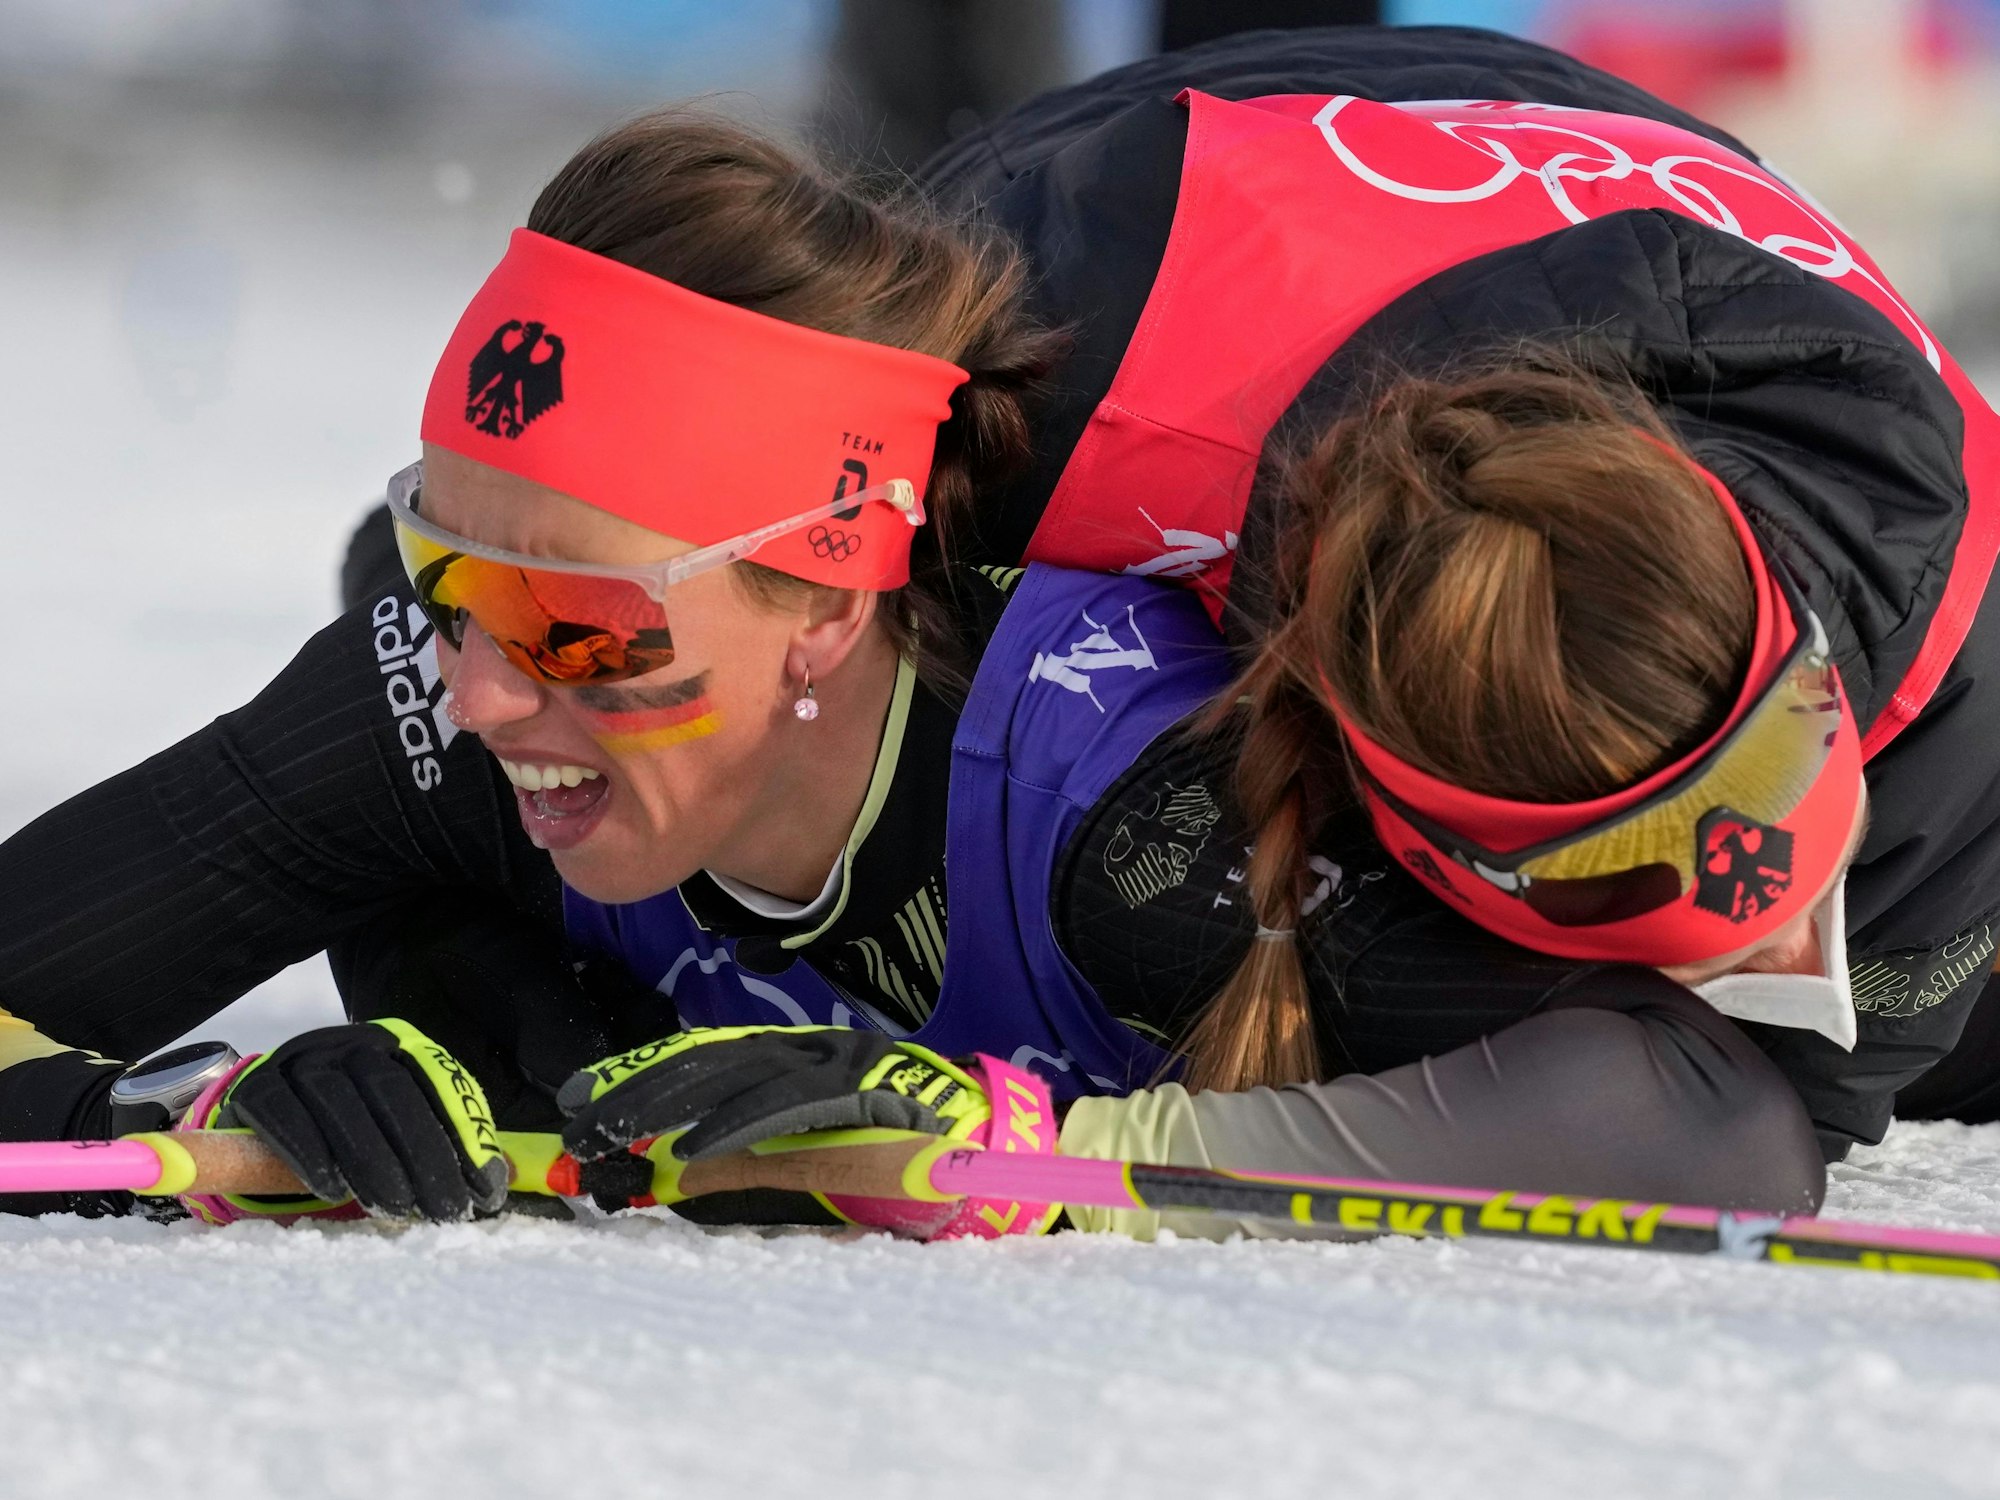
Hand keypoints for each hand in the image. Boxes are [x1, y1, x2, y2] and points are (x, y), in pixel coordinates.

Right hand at [192, 1020, 508, 1222]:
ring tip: (394, 1208)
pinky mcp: (258, 1085)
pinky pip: (283, 1113)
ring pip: (340, 1103)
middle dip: (424, 1155)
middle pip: (392, 1092)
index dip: (466, 1138)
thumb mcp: (396, 1126)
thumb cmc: (347, 1126)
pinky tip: (332, 1190)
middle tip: (443, 1210)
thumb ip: (442, 1144)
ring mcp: (301, 1059)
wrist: (262, 1113)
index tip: (483, 1193)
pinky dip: (309, 1152)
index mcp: (398, 1046)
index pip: (440, 1085)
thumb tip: (494, 1184)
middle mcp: (351, 1044)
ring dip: (372, 1160)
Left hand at [558, 1026, 1059, 1238]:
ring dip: (666, 1106)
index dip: (643, 1074)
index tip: (584, 1096)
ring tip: (612, 1131)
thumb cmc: (904, 1159)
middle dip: (637, 1090)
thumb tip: (674, 1174)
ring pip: (733, 1078)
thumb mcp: (810, 1161)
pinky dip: (732, 1129)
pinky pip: (783, 1109)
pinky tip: (686, 1151)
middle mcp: (811, 1052)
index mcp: (800, 1059)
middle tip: (576, 1117)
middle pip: (707, 1063)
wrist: (990, 1147)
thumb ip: (746, 1160)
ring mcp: (835, 1066)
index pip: (706, 1058)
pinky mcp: (858, 1092)